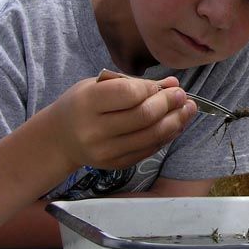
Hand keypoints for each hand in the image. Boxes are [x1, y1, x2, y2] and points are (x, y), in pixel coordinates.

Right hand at [49, 74, 196, 171]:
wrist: (60, 138)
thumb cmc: (82, 104)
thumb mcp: (99, 85)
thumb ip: (135, 84)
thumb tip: (173, 83)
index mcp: (87, 103)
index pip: (129, 94)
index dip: (152, 89)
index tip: (164, 85)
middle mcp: (94, 130)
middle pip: (144, 117)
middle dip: (169, 104)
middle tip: (182, 95)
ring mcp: (105, 151)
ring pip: (151, 136)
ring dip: (175, 121)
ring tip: (187, 109)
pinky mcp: (116, 165)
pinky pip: (148, 150)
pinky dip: (166, 136)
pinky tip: (175, 124)